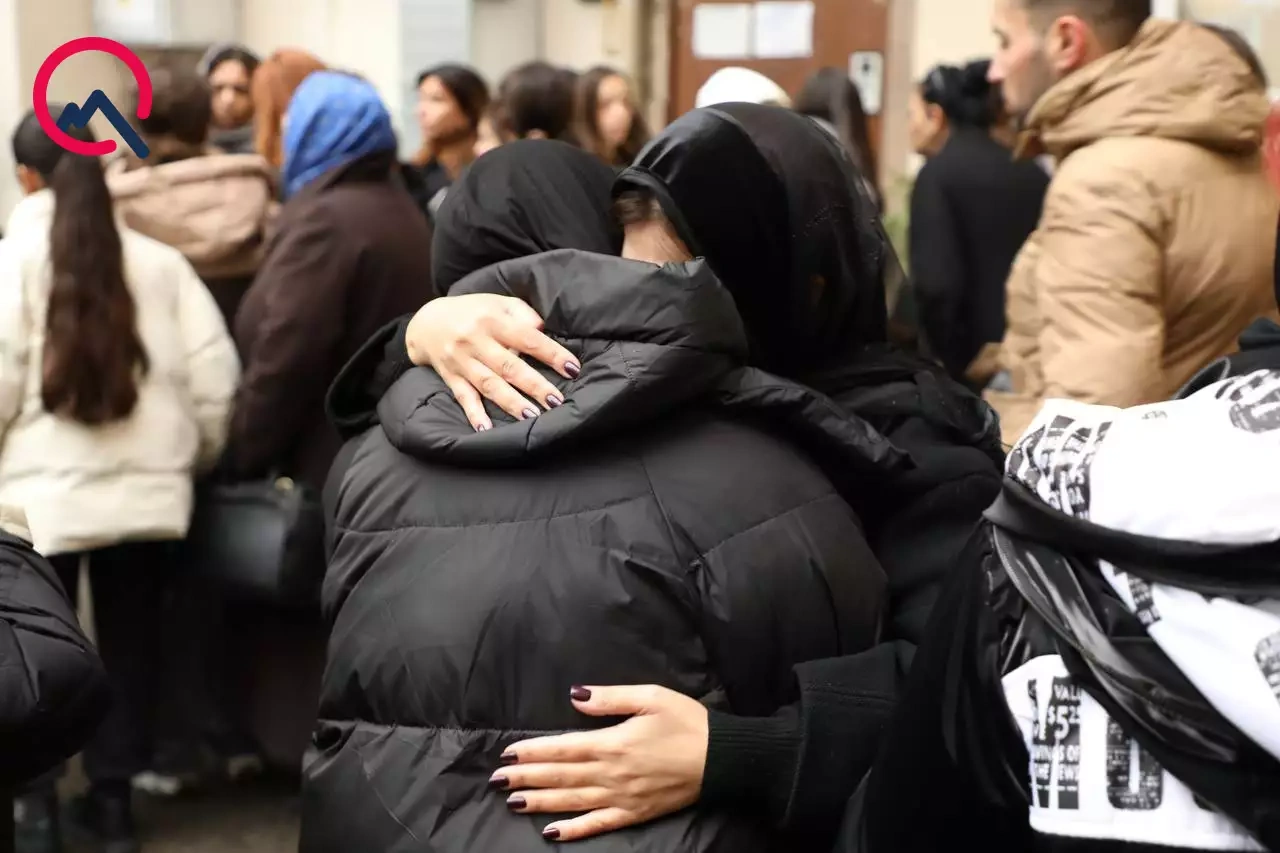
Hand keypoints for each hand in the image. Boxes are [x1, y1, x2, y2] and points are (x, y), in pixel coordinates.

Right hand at [405, 294, 580, 430]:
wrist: (426, 322)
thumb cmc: (473, 312)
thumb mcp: (498, 302)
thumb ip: (523, 313)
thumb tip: (543, 330)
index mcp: (492, 320)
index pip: (527, 338)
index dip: (551, 354)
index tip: (573, 369)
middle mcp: (476, 341)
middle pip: (509, 366)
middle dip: (534, 385)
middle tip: (556, 401)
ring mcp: (462, 361)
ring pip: (489, 384)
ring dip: (510, 402)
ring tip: (531, 417)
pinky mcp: (451, 377)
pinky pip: (463, 397)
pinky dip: (474, 414)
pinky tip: (486, 429)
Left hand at [492, 685, 708, 841]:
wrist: (722, 759)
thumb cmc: (687, 722)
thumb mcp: (650, 697)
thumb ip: (609, 698)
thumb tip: (574, 696)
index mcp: (613, 743)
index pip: (563, 748)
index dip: (533, 751)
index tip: (509, 752)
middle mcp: (612, 774)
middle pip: (560, 776)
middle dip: (526, 777)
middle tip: (497, 780)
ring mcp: (621, 798)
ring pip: (572, 801)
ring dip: (540, 802)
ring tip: (512, 801)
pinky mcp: (633, 814)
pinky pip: (597, 825)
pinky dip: (573, 830)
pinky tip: (551, 832)